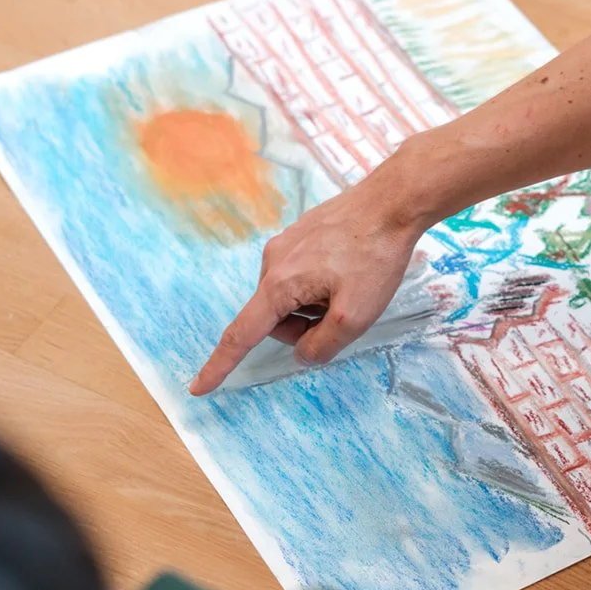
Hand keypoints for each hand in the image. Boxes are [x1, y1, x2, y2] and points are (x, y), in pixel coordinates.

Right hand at [189, 178, 427, 394]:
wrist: (392, 202)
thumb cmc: (375, 256)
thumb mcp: (355, 315)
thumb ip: (322, 346)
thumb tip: (302, 354)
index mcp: (279, 284)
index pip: (241, 335)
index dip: (220, 365)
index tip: (198, 387)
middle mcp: (273, 262)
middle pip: (275, 318)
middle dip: (304, 328)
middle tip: (341, 316)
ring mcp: (286, 244)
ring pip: (289, 297)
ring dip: (314, 305)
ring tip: (348, 288)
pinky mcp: (301, 235)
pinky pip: (300, 275)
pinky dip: (319, 286)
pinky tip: (348, 272)